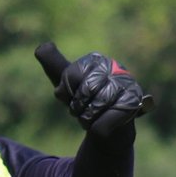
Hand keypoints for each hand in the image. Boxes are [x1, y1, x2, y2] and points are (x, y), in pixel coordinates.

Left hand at [35, 42, 151, 142]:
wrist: (106, 123)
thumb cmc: (85, 99)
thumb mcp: (65, 82)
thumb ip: (53, 64)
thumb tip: (40, 48)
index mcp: (95, 60)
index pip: (70, 75)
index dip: (67, 92)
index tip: (72, 95)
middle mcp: (115, 68)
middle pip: (86, 90)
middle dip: (78, 106)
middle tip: (82, 108)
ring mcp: (128, 85)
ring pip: (96, 106)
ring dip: (88, 118)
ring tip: (93, 115)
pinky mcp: (135, 104)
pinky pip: (105, 122)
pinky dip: (98, 128)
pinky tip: (104, 123)